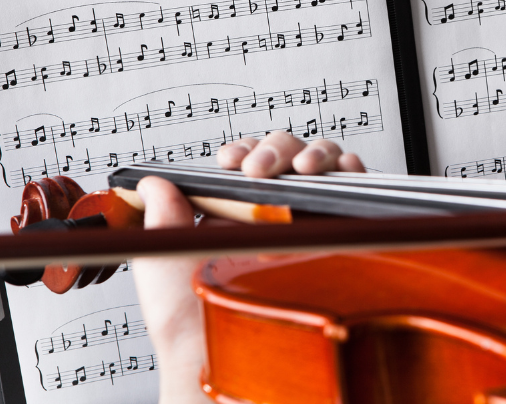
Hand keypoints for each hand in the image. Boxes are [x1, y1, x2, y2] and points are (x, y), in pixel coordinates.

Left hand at [131, 132, 363, 402]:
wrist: (225, 355)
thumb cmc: (192, 321)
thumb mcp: (161, 260)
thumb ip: (160, 215)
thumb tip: (153, 182)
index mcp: (234, 219)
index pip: (249, 164)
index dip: (247, 152)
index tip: (232, 161)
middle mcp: (275, 219)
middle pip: (288, 157)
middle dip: (276, 149)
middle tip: (259, 171)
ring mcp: (308, 226)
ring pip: (322, 165)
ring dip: (313, 154)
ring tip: (300, 169)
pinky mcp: (338, 236)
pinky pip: (353, 191)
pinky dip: (350, 171)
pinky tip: (335, 174)